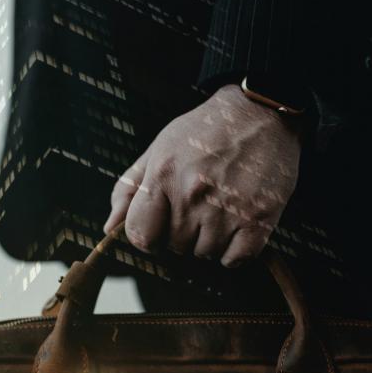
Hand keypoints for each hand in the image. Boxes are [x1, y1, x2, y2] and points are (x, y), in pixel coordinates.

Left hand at [103, 84, 302, 266]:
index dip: (147, 236)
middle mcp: (193, 193)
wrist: (262, 113)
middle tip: (199, 205)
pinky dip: (234, 251)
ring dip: (209, 240)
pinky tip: (237, 225)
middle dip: (182, 233)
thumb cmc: (206, 131)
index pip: (140, 235)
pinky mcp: (258, 219)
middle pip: (174, 247)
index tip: (160, 226)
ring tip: (220, 209)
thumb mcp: (160, 148)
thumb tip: (110, 228)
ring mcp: (227, 209)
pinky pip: (234, 259)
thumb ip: (129, 189)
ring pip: (204, 254)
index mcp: (164, 174)